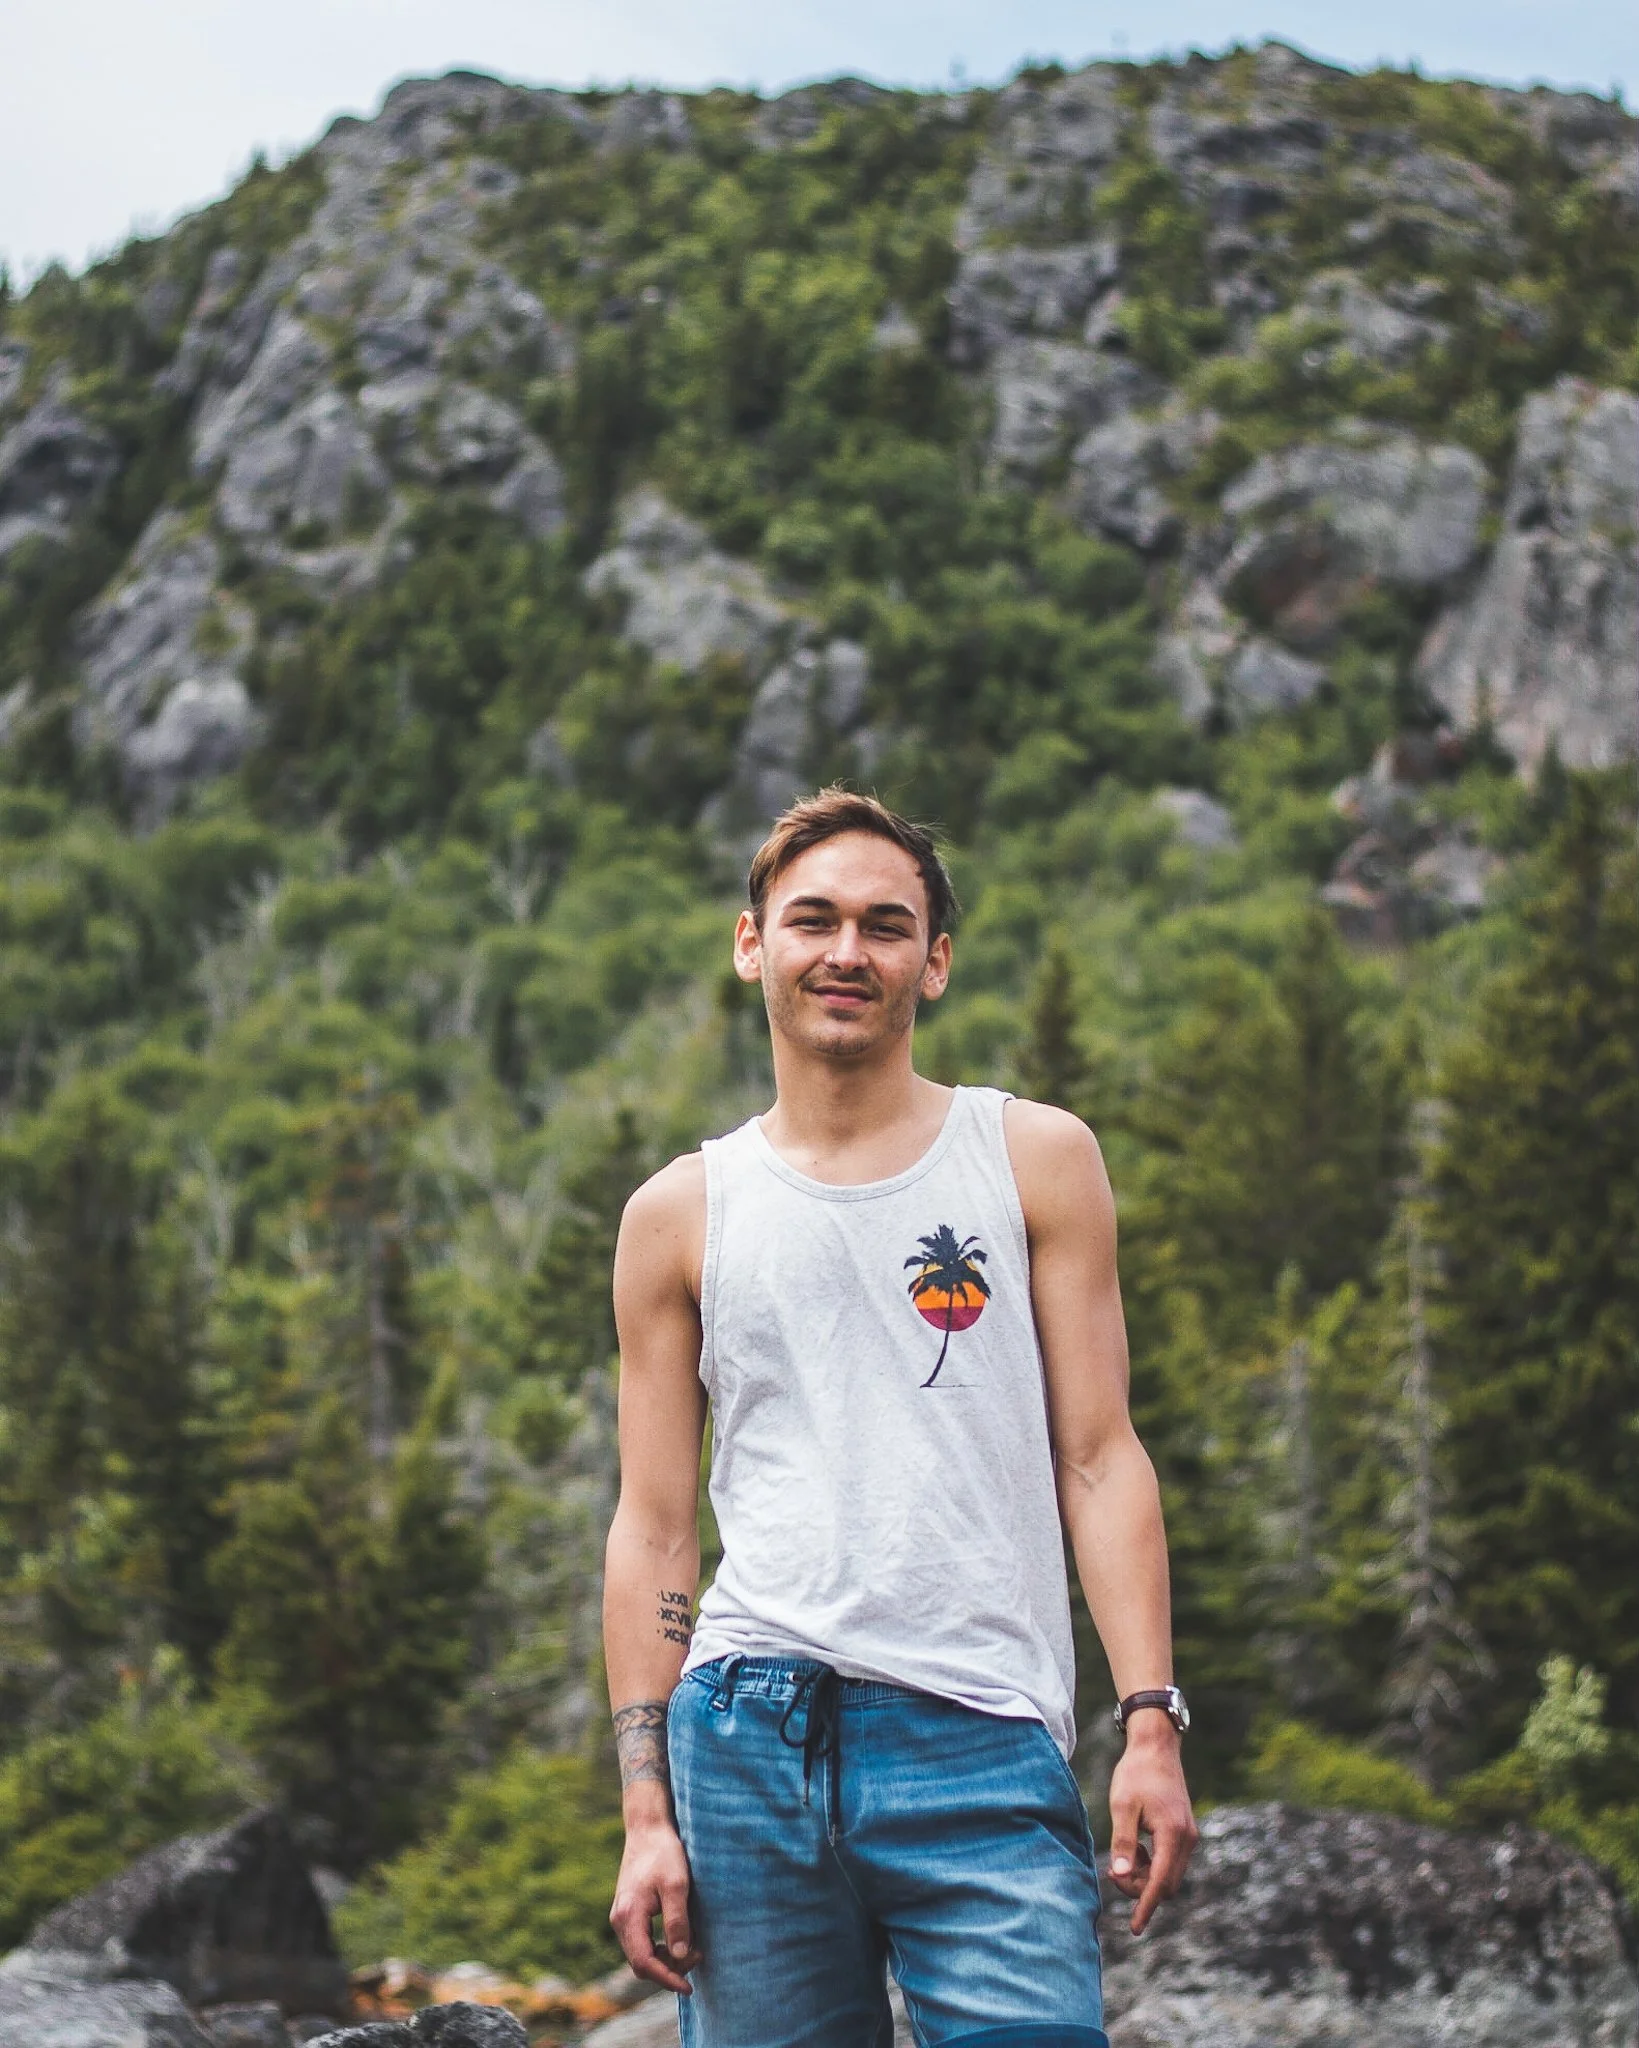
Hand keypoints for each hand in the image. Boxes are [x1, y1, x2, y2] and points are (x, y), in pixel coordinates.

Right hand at [610, 1817, 700, 1992]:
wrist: (647, 1828)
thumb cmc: (664, 1852)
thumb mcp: (677, 1885)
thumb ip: (677, 1921)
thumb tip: (681, 1956)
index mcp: (628, 1916)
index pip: (643, 1963)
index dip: (666, 1978)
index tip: (688, 1987)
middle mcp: (619, 1920)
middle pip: (640, 1963)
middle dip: (669, 1969)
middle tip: (698, 1955)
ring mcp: (621, 1917)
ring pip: (640, 1954)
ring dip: (665, 1959)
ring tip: (693, 1948)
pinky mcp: (628, 1912)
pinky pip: (641, 1942)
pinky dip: (659, 1948)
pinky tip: (678, 1939)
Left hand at [1107, 1722, 1197, 1935]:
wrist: (1156, 1746)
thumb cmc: (1136, 1774)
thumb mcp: (1123, 1807)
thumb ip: (1123, 1843)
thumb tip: (1122, 1877)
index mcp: (1172, 1835)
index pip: (1160, 1884)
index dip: (1146, 1907)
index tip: (1134, 1928)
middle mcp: (1187, 1839)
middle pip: (1167, 1885)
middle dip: (1141, 1888)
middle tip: (1114, 1871)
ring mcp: (1189, 1835)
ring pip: (1170, 1875)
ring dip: (1146, 1876)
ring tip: (1123, 1854)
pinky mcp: (1185, 1831)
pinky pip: (1171, 1861)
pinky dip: (1153, 1864)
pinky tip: (1136, 1847)